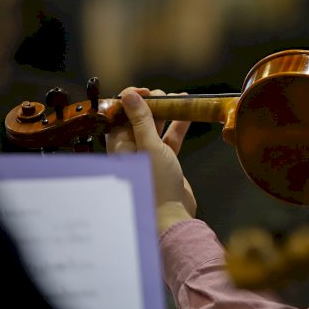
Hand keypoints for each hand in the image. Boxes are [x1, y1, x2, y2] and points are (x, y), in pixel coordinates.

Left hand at [105, 87, 196, 232]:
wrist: (172, 217)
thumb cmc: (156, 184)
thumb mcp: (149, 147)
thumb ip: (141, 120)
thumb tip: (129, 95)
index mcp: (119, 146)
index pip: (119, 115)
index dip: (130, 100)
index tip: (145, 91)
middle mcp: (131, 150)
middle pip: (138, 119)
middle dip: (152, 103)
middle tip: (164, 95)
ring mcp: (149, 156)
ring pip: (156, 126)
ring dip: (168, 112)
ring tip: (180, 98)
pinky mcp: (165, 162)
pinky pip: (170, 138)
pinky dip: (178, 125)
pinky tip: (189, 114)